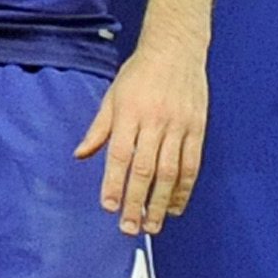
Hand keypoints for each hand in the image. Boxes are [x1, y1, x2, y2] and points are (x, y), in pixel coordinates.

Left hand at [75, 35, 207, 231]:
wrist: (176, 50)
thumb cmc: (138, 74)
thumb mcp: (112, 96)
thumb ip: (98, 128)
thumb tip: (80, 155)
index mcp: (129, 114)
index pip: (120, 155)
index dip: (114, 183)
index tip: (108, 206)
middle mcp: (155, 122)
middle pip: (146, 169)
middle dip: (136, 201)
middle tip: (130, 227)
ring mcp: (179, 126)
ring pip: (171, 172)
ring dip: (162, 202)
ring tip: (153, 225)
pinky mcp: (198, 128)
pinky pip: (192, 164)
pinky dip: (185, 188)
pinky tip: (176, 206)